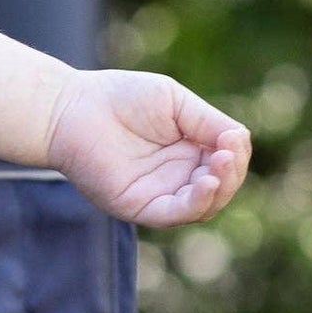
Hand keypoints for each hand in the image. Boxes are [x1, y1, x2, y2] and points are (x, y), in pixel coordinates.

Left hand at [45, 70, 250, 227]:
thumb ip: (209, 122)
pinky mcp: (140, 207)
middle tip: (228, 155)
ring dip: (219, 188)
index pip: (226, 163)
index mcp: (189, 152)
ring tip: (219, 166)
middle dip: (231, 173)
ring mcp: (160, 194)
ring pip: (204, 205)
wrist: (71, 107)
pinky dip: (196, 202)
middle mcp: (178, 177)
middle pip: (221, 187)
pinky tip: (205, 182)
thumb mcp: (175, 102)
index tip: (233, 139)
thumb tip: (240, 141)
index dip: (236, 154)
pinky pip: (175, 214)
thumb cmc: (120, 98)